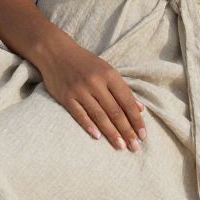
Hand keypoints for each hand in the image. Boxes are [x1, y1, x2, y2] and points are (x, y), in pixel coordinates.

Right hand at [34, 33, 146, 151]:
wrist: (56, 52)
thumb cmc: (85, 62)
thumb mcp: (107, 69)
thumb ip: (123, 89)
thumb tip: (140, 109)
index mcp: (109, 75)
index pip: (127, 101)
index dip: (136, 119)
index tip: (143, 135)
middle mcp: (96, 82)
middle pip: (115, 111)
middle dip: (126, 131)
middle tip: (135, 147)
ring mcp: (80, 90)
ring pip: (99, 115)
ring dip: (111, 132)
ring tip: (121, 146)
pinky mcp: (66, 97)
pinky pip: (79, 114)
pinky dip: (89, 126)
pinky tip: (97, 137)